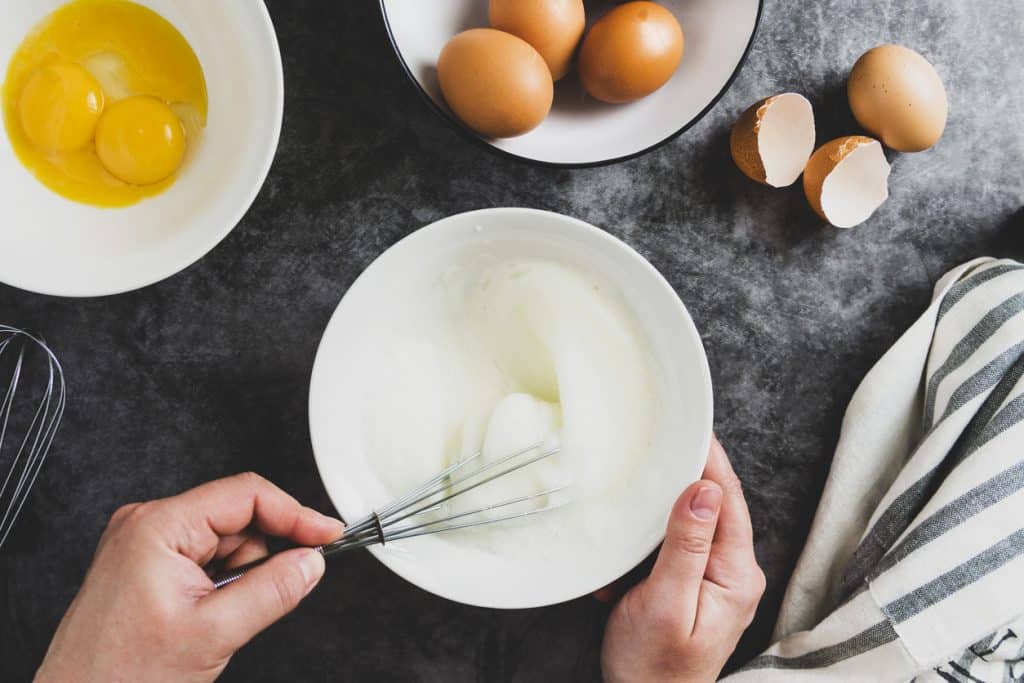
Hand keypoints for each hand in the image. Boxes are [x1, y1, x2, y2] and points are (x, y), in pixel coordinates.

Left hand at [35, 473, 343, 682]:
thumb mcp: (213, 633)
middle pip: (239, 517)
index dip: (295, 514)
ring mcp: (146, 542)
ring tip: (215, 617)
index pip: (246, 495)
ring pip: (227, 540)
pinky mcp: (148, 562)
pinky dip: (222, 583)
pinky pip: (208, 557)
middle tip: (255, 599)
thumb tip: (310, 562)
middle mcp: (148, 524)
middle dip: (260, 557)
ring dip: (240, 575)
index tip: (327, 534)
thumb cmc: (120, 676)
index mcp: (158, 525)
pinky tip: (205, 613)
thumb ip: (272, 591)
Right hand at [601, 437, 764, 681]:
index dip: (709, 459)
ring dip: (661, 509)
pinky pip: (676, 544)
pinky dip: (649, 540)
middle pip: (713, 504)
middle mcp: (734, 572)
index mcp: (736, 574)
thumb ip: (686, 545)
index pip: (727, 499)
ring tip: (639, 486)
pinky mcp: (694, 584)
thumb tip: (704, 489)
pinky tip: (628, 549)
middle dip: (684, 475)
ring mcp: (716, 578)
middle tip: (660, 440)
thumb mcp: (666, 602)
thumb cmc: (654, 666)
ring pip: (691, 521)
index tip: (691, 424)